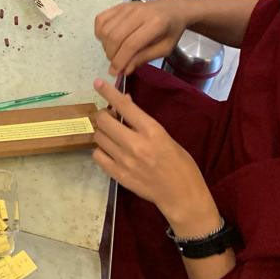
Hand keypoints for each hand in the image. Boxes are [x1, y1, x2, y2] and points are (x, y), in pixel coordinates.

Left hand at [91, 78, 217, 229]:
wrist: (182, 196)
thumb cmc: (180, 164)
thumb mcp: (166, 137)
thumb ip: (144, 122)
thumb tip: (125, 103)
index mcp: (152, 132)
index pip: (124, 106)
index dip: (108, 92)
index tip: (98, 83)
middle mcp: (135, 144)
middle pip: (104, 121)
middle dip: (103, 114)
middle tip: (109, 117)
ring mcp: (125, 161)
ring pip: (98, 137)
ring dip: (102, 132)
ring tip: (111, 135)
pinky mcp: (118, 175)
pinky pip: (97, 155)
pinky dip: (100, 150)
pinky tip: (109, 151)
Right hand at [94, 0, 188, 75]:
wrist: (172, 9)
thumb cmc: (170, 31)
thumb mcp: (164, 49)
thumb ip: (144, 58)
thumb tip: (125, 69)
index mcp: (155, 24)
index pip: (131, 44)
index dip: (120, 60)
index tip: (115, 72)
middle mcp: (139, 13)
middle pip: (115, 37)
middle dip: (111, 55)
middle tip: (115, 64)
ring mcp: (127, 7)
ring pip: (106, 29)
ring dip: (105, 45)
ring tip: (114, 52)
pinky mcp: (118, 6)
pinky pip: (101, 19)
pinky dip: (99, 32)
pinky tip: (107, 39)